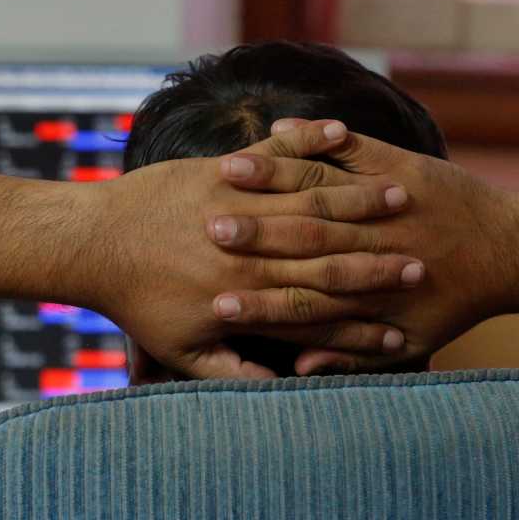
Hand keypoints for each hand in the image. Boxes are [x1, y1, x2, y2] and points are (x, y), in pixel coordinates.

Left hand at [86, 120, 425, 379]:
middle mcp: (251, 250)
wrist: (92, 244)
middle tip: (425, 257)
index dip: (367, 310)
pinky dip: (309, 141)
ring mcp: (238, 204)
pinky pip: (275, 153)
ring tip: (402, 195)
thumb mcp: (183, 351)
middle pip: (330, 252)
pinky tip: (342, 132)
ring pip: (311, 200)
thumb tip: (285, 387)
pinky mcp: (221, 171)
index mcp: (249, 294)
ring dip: (360, 199)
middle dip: (380, 257)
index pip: (322, 304)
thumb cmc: (137, 302)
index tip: (402, 312)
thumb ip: (235, 371)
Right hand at [206, 121, 518, 373]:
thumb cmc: (456, 300)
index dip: (255, 301)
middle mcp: (370, 243)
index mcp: (367, 290)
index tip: (213, 300)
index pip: (300, 299)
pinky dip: (313, 137)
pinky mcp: (397, 165)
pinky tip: (275, 126)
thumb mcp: (412, 340)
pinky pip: (351, 146)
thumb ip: (351, 356)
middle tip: (205, 228)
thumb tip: (299, 373)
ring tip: (227, 172)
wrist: (511, 251)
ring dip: (270, 177)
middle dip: (250, 232)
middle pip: (299, 238)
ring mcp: (383, 200)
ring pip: (317, 187)